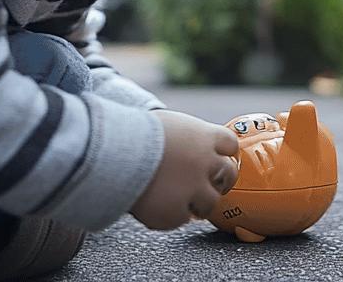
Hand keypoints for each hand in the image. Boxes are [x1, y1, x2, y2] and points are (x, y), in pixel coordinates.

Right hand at [129, 110, 239, 229]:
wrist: (112, 153)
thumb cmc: (133, 133)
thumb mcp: (167, 123)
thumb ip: (186, 135)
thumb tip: (190, 141)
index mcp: (204, 136)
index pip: (230, 144)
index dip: (223, 152)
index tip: (216, 158)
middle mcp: (205, 163)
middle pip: (228, 174)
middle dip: (220, 180)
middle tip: (206, 184)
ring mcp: (194, 189)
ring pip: (210, 203)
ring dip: (198, 202)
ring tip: (181, 199)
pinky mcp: (177, 212)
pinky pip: (182, 218)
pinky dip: (173, 215)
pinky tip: (160, 206)